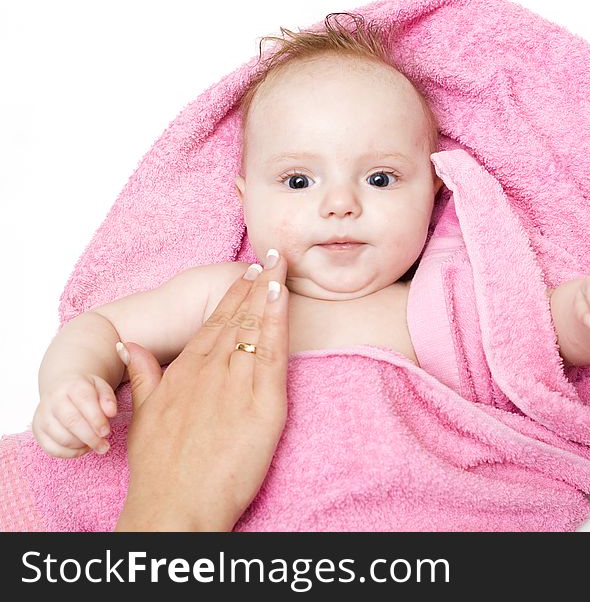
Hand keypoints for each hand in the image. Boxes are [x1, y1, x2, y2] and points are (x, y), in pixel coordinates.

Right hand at [32, 373, 117, 457]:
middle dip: (91, 437)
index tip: (106, 432)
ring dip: (82, 446)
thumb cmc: (86, 391)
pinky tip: (82, 448)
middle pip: (71, 421)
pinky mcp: (37, 430)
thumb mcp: (101, 388)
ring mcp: (42, 415)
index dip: (97, 419)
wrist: (63, 389)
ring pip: (61, 438)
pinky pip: (52, 449)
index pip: (84, 401)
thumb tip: (111, 413)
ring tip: (95, 444)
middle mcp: (54, 399)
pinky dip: (70, 453)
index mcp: (73, 386)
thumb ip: (108, 399)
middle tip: (104, 445)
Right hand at [114, 251, 289, 530]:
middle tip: (272, 256)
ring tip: (281, 267)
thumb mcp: (143, 416)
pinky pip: (272, 355)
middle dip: (256, 285)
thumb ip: (143, 376)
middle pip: (236, 319)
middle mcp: (208, 372)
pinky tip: (284, 300)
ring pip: (254, 330)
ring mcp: (235, 386)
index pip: (213, 323)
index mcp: (183, 373)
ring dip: (269, 295)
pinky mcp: (261, 406)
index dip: (233, 296)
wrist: (175, 507)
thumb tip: (131, 346)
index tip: (246, 272)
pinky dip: (278, 324)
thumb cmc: (160, 470)